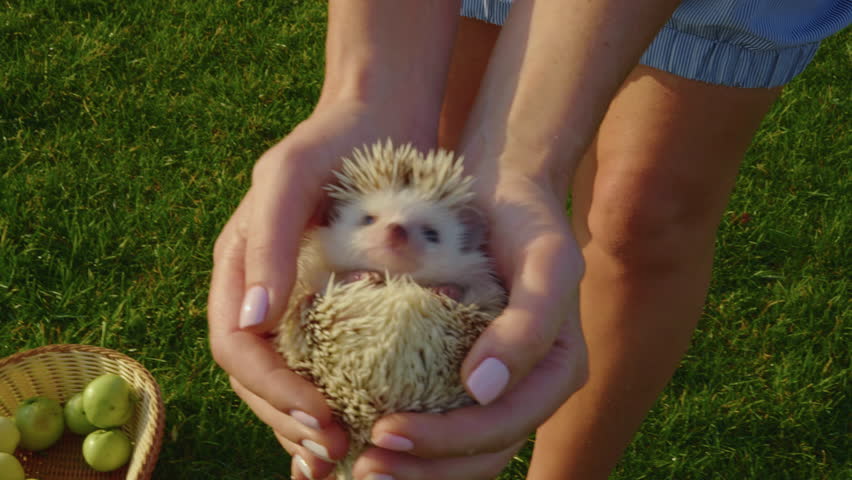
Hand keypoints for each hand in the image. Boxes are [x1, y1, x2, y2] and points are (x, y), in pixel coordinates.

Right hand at [208, 99, 435, 479]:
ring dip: (307, 425)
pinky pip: (324, 366)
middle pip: (257, 378)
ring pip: (287, 381)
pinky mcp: (337, 306)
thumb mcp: (291, 175)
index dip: (271, 388)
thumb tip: (251, 321)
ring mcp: (298, 302)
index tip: (320, 414)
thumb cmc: (333, 140)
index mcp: (240, 268)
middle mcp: (262, 292)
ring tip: (344, 458)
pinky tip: (357, 435)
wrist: (381, 118)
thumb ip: (267, 242)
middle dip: (290, 419)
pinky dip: (333, 404)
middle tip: (336, 449)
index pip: (237, 346)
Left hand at [355, 161, 588, 478]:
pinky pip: (435, 414)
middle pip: (479, 453)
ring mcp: (494, 381)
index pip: (504, 427)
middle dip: (423, 469)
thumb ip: (530, 325)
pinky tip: (356, 437)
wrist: (502, 187)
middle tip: (363, 467)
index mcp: (554, 372)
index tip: (385, 432)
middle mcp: (525, 386)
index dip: (448, 442)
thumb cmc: (526, 218)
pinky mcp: (458, 367)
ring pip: (457, 449)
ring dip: (410, 467)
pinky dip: (403, 436)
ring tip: (356, 466)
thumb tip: (482, 390)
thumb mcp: (545, 261)